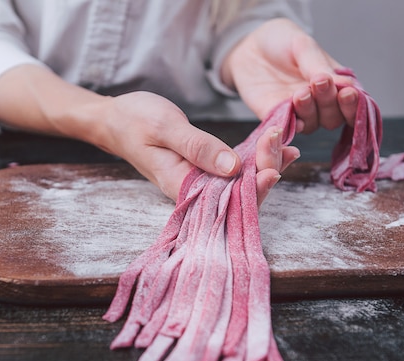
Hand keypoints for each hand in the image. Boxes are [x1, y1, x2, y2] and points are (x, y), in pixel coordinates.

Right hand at [100, 91, 298, 203]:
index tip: (275, 165)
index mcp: (181, 185)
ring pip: (238, 183)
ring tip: (289, 148)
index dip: (255, 185)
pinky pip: (232, 172)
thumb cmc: (134, 120)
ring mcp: (197, 181)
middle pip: (238, 194)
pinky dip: (253, 160)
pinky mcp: (201, 170)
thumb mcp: (165, 127)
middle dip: (265, 172)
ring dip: (264, 167)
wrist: (114, 120)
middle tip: (285, 146)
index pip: (227, 197)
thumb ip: (198, 147)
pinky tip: (274, 148)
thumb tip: (233, 168)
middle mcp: (192, 190)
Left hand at [221, 18, 358, 133]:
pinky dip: (292, 128)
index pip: (352, 102)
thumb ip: (318, 65)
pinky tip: (294, 121)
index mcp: (335, 83)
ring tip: (300, 93)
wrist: (249, 46)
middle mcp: (320, 103)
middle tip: (319, 84)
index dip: (353, 103)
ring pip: (313, 124)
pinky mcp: (277, 118)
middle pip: (334, 117)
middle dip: (329, 103)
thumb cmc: (281, 42)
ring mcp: (299, 113)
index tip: (346, 92)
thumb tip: (341, 84)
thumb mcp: (303, 46)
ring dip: (310, 110)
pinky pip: (288, 130)